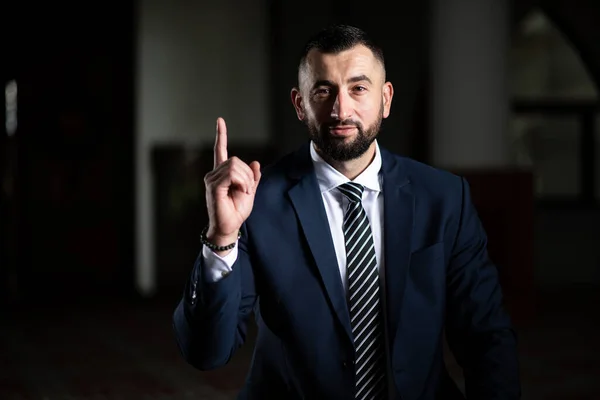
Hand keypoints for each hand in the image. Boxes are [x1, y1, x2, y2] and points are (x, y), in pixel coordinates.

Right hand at [204, 117, 260, 248]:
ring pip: (235, 166)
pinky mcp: (214, 186)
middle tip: (248, 189)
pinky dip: (241, 182)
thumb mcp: (250, 191)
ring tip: (244, 192)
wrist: (230, 226)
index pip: (220, 150)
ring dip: (246, 179)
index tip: (220, 120)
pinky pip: (231, 174)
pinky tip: (242, 191)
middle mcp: (214, 174)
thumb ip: (252, 177)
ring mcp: (212, 179)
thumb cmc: (237, 211)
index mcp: (222, 173)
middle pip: (235, 160)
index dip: (221, 135)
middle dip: (248, 174)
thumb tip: (256, 162)